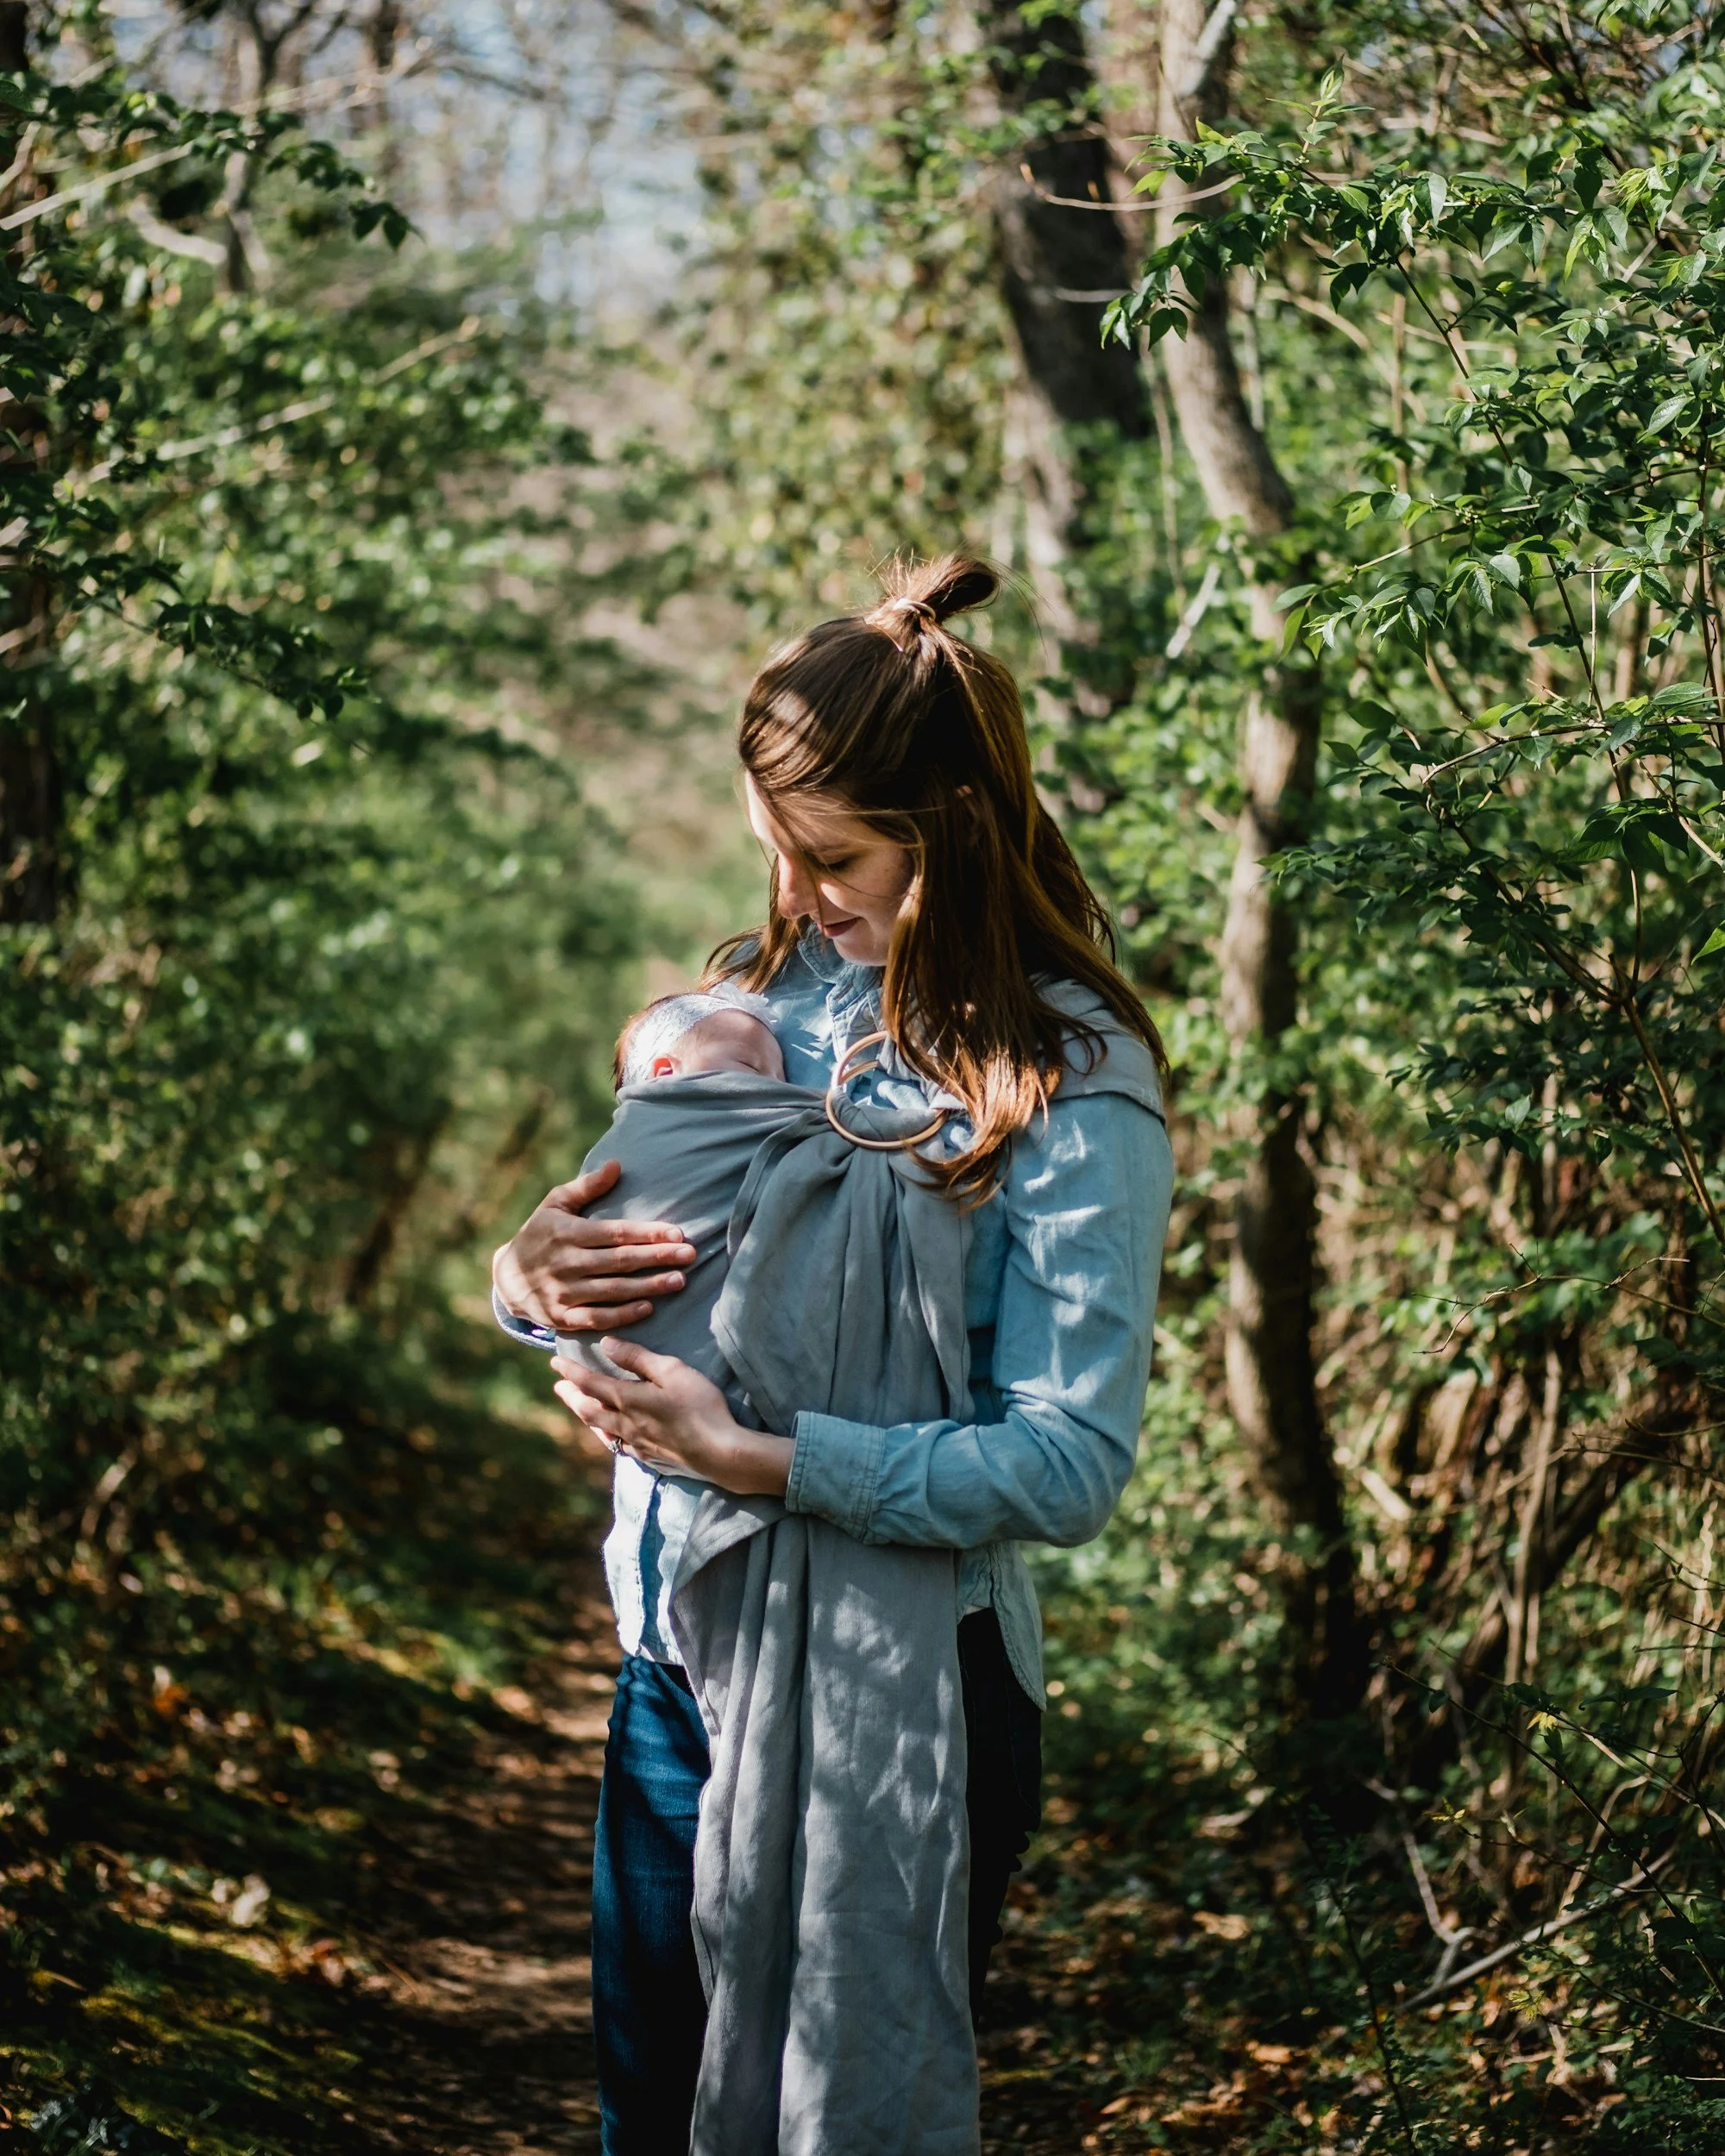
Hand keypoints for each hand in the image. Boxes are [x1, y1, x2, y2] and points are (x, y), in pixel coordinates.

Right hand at [493, 1160, 696, 1332]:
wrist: (506, 1278)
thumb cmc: (539, 1233)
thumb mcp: (555, 1204)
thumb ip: (586, 1187)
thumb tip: (616, 1165)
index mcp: (567, 1233)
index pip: (615, 1233)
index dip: (648, 1233)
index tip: (678, 1233)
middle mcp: (566, 1263)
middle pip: (620, 1261)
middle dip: (658, 1257)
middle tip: (690, 1255)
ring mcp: (563, 1293)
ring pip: (613, 1291)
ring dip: (648, 1287)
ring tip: (679, 1281)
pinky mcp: (562, 1318)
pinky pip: (597, 1318)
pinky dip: (623, 1315)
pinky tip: (648, 1307)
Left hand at [552, 1339, 793, 1498]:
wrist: (719, 1452)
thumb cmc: (699, 1406)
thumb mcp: (672, 1371)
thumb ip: (637, 1358)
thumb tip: (606, 1344)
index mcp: (627, 1400)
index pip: (590, 1383)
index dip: (571, 1371)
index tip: (555, 1362)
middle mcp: (624, 1424)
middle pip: (588, 1409)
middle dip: (571, 1396)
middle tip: (558, 1386)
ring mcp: (635, 1444)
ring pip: (600, 1429)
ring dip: (584, 1415)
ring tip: (577, 1407)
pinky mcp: (649, 1457)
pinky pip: (617, 1445)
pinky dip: (605, 1434)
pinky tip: (610, 1435)